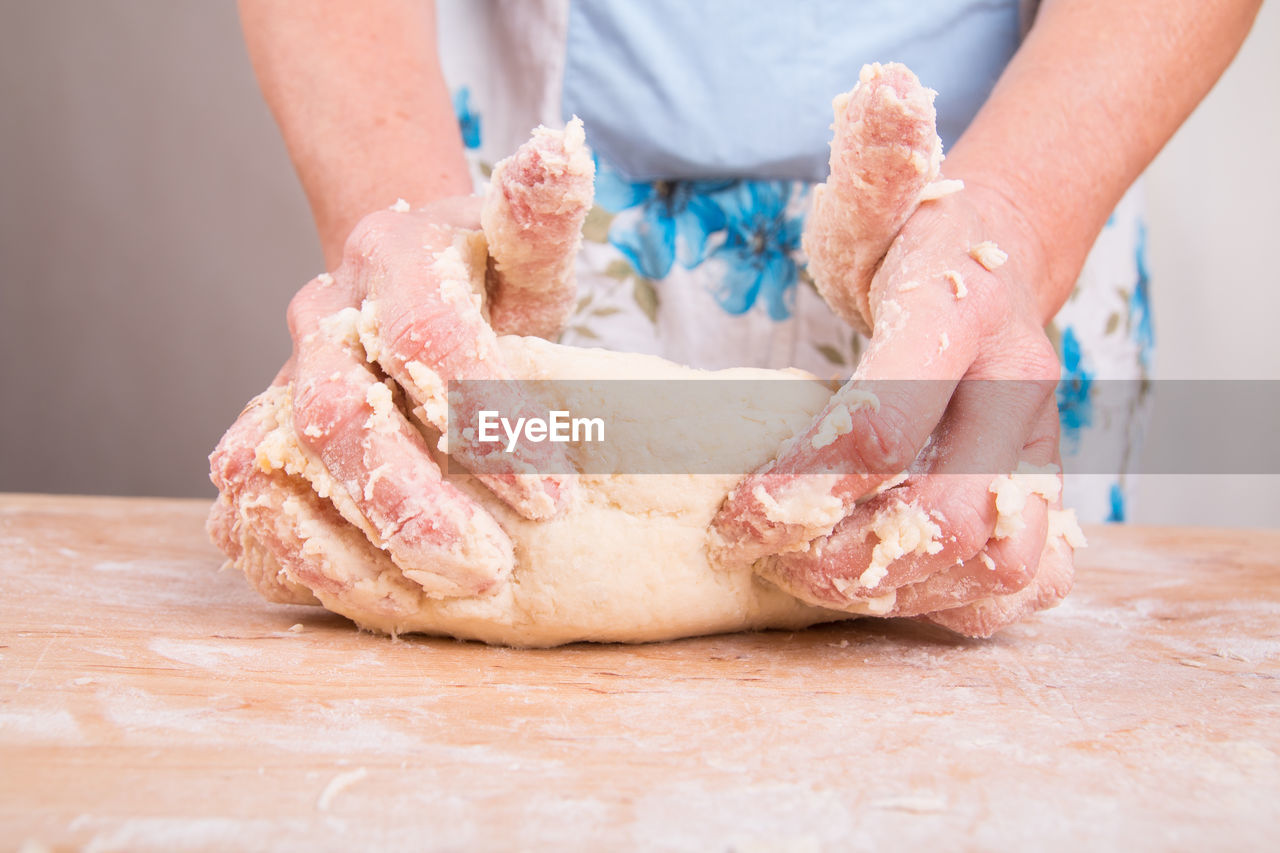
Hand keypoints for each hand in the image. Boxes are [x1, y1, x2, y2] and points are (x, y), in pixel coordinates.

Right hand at [209, 123, 593, 614]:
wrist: (398, 280)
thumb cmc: (481, 279)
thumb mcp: (519, 245)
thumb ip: (541, 212)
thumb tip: (566, 150)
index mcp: (391, 256)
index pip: (430, 339)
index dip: (491, 424)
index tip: (558, 502)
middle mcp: (321, 315)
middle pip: (339, 412)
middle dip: (411, 500)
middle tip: (487, 570)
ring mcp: (275, 376)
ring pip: (277, 461)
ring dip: (350, 541)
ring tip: (436, 596)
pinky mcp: (257, 435)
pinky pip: (247, 500)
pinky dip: (291, 551)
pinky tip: (362, 593)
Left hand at [712, 65, 1079, 636]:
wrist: (1005, 262)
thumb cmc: (918, 237)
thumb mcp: (883, 194)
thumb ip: (876, 160)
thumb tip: (882, 88)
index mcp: (962, 316)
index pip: (885, 423)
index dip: (800, 484)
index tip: (735, 512)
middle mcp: (1015, 390)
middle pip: (946, 515)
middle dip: (842, 555)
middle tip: (772, 554)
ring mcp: (1039, 448)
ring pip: (990, 559)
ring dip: (892, 590)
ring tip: (813, 575)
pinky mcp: (1041, 489)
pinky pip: (1023, 579)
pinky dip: (955, 602)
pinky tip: (888, 586)